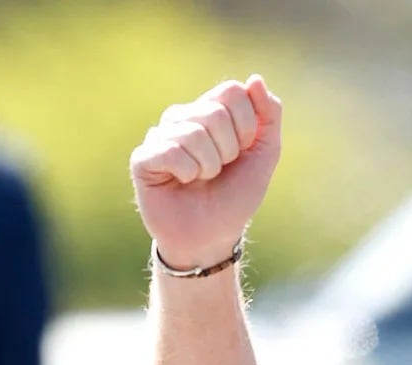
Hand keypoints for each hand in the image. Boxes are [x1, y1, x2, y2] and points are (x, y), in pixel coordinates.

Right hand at [131, 76, 281, 271]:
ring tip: (200, 179)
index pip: (232, 91)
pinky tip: (182, 182)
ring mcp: (160, 135)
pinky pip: (171, 151)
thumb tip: (255, 79)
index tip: (241, 152)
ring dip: (208, 166)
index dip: (246, 126)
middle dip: (228, 150)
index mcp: (210, 110)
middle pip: (215, 112)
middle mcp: (183, 117)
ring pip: (194, 133)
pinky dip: (187, 173)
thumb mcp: (263, 155)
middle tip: (218, 171)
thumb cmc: (234, 197)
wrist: (211, 238)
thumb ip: (268, 116)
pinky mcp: (143, 157)